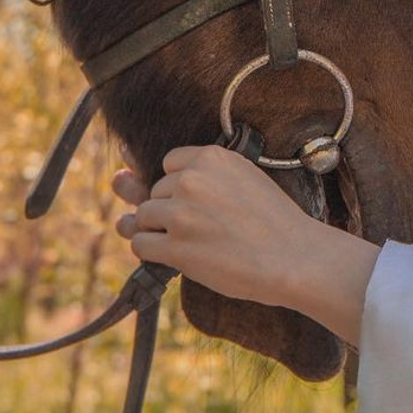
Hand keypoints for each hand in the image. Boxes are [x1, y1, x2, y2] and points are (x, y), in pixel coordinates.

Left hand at [113, 145, 378, 345]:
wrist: (293, 256)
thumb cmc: (271, 219)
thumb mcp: (240, 179)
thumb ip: (192, 177)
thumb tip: (118, 178)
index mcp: (211, 156)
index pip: (169, 164)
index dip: (181, 187)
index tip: (199, 202)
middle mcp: (192, 179)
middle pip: (155, 192)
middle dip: (169, 210)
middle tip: (201, 228)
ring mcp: (181, 213)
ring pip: (143, 216)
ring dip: (159, 231)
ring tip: (191, 241)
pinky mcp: (176, 247)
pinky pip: (141, 244)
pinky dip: (152, 252)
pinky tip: (177, 255)